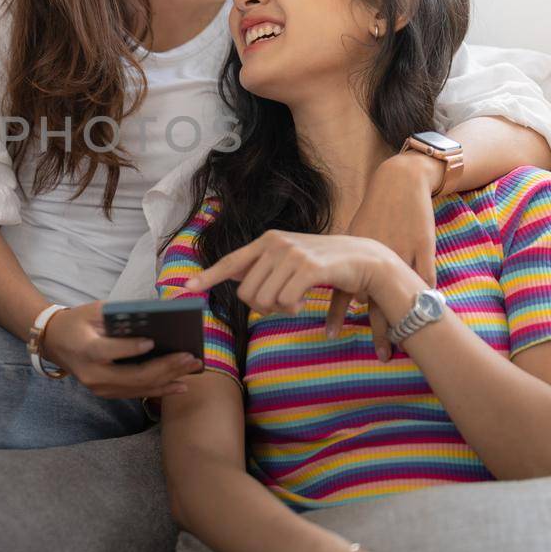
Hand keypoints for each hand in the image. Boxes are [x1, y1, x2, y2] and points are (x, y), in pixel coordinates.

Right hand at [38, 301, 200, 399]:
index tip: (154, 341)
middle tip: (190, 357)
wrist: (55, 343)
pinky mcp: (108, 393)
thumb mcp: (93, 311)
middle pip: (135, 375)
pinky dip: (161, 390)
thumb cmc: (77, 322)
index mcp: (87, 350)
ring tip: (192, 368)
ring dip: (169, 379)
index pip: (112, 351)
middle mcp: (94, 375)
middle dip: (166, 367)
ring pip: (140, 388)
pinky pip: (137, 393)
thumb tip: (155, 317)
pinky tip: (180, 385)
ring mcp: (100, 388)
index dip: (132, 348)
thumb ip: (119, 314)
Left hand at [182, 230, 397, 318]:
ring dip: (280, 310)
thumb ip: (264, 269)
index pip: (230, 262)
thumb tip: (238, 284)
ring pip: (265, 300)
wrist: (365, 259)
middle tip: (281, 305)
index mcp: (267, 241)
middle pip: (248, 293)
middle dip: (261, 307)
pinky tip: (305, 304)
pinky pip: (286, 301)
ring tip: (296, 301)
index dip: (208, 277)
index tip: (186, 287)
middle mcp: (276, 244)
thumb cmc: (325, 264)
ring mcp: (292, 254)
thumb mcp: (291, 260)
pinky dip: (293, 309)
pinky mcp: (309, 268)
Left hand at [326, 153, 439, 361]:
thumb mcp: (356, 235)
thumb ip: (347, 263)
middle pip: (376, 299)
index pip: (343, 290)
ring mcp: (402, 251)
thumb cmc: (375, 212)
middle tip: (383, 355)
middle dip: (379, 328)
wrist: (400, 181)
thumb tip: (348, 295)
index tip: (332, 336)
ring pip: (402, 292)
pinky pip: (427, 276)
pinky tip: (431, 312)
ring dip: (405, 318)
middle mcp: (376, 255)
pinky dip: (426, 295)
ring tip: (407, 344)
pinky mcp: (424, 247)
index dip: (337, 314)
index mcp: (355, 253)